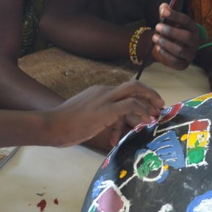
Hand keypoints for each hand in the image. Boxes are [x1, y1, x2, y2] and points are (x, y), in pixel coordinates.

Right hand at [45, 80, 163, 149]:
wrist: (51, 125)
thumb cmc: (65, 125)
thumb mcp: (86, 117)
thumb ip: (100, 118)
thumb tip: (114, 127)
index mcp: (99, 92)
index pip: (125, 89)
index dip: (141, 96)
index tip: (150, 106)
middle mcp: (104, 91)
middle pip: (134, 84)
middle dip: (150, 94)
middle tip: (160, 105)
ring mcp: (104, 98)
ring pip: (135, 90)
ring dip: (150, 100)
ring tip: (157, 114)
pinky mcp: (105, 109)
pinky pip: (130, 104)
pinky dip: (142, 111)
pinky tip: (146, 120)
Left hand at [150, 3, 197, 69]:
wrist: (168, 50)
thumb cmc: (170, 33)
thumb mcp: (167, 22)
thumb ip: (165, 14)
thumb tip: (163, 6)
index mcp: (193, 29)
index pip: (187, 21)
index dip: (176, 16)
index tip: (164, 12)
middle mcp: (195, 42)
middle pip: (187, 37)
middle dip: (171, 31)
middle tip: (157, 26)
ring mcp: (190, 54)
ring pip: (180, 50)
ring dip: (166, 43)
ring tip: (155, 38)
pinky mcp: (184, 65)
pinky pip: (176, 61)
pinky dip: (165, 54)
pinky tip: (158, 48)